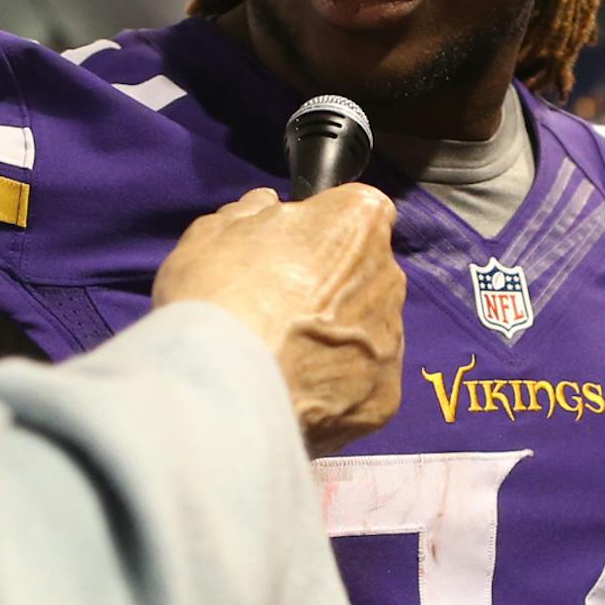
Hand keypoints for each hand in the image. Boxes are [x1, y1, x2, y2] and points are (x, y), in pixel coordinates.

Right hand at [153, 184, 403, 454]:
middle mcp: (388, 278)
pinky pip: (363, 382)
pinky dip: (336, 387)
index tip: (292, 246)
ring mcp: (390, 342)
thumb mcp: (214, 232)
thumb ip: (252, 213)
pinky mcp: (384, 397)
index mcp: (357, 224)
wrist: (223, 388)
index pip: (358, 210)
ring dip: (336, 335)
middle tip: (278, 304)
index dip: (323, 226)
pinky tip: (295, 388)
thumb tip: (267, 206)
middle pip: (366, 272)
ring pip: (367, 329)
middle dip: (333, 283)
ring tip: (282, 353)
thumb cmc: (218, 294)